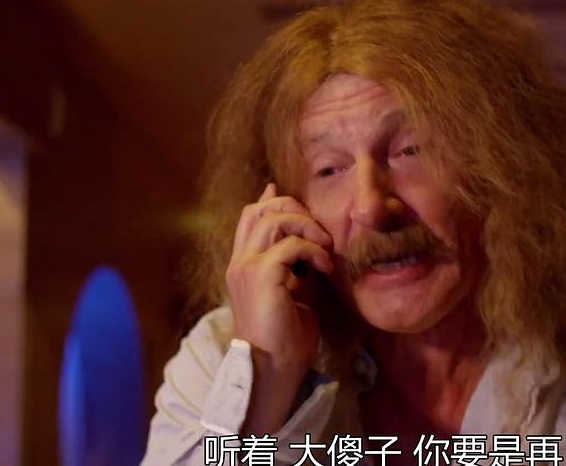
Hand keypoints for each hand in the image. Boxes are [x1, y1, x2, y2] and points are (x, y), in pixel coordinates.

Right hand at [226, 183, 333, 372]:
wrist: (274, 367)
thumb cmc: (286, 338)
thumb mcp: (293, 292)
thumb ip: (297, 267)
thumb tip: (310, 244)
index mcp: (243, 266)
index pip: (249, 218)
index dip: (271, 201)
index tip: (294, 198)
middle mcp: (240, 263)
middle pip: (260, 210)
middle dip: (295, 209)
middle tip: (320, 232)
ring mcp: (247, 268)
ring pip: (274, 219)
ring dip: (306, 226)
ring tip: (325, 247)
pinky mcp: (262, 276)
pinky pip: (290, 245)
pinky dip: (313, 250)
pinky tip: (324, 267)